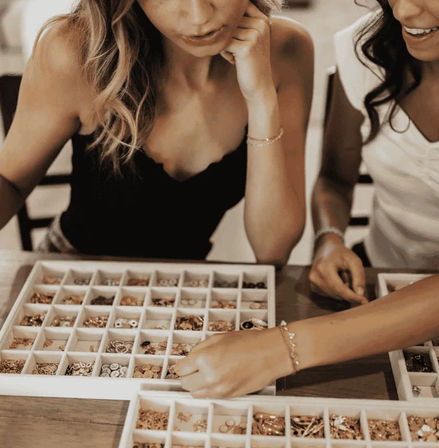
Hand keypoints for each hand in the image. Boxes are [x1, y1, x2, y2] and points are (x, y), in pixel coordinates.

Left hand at [174, 328, 291, 397]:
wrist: (271, 353)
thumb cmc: (249, 342)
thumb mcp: (219, 338)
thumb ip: (200, 349)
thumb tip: (189, 358)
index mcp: (204, 358)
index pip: (180, 369)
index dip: (182, 365)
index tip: (184, 364)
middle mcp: (209, 376)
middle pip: (185, 383)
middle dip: (187, 375)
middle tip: (193, 368)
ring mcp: (219, 389)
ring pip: (195, 393)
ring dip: (196, 384)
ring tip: (205, 374)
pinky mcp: (228, 396)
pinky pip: (209, 396)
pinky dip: (208, 390)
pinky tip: (215, 379)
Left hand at [221, 2, 274, 102]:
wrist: (259, 86)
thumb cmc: (250, 63)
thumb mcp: (249, 39)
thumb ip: (240, 24)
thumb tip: (218, 11)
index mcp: (263, 19)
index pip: (238, 10)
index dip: (230, 24)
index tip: (235, 40)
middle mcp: (260, 25)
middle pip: (229, 21)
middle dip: (226, 36)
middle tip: (233, 51)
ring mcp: (254, 36)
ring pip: (225, 32)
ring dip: (224, 45)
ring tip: (234, 56)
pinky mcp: (246, 48)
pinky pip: (223, 43)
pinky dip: (224, 53)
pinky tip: (233, 61)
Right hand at [309, 234, 367, 303]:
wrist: (327, 249)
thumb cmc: (341, 254)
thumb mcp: (354, 261)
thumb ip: (359, 277)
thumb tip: (359, 293)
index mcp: (323, 268)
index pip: (340, 289)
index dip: (353, 297)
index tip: (364, 301)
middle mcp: (315, 276)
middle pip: (337, 294)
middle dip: (349, 291)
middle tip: (350, 277)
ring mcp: (312, 282)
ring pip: (334, 296)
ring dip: (343, 290)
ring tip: (342, 276)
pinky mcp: (313, 287)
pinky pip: (330, 295)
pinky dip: (337, 291)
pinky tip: (336, 280)